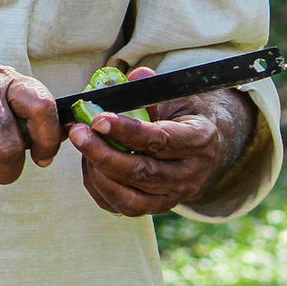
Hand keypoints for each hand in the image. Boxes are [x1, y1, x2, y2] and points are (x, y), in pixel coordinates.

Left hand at [68, 67, 257, 216]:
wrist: (208, 150)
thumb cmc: (185, 116)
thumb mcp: (176, 96)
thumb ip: (151, 89)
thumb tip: (130, 77)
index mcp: (199, 141)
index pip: (159, 140)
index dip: (127, 132)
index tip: (98, 119)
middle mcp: (189, 175)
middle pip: (143, 173)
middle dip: (104, 154)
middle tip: (78, 132)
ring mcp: (174, 197)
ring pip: (132, 198)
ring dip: (99, 173)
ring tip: (82, 146)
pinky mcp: (158, 208)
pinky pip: (123, 207)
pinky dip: (101, 188)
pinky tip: (89, 164)